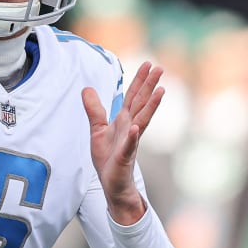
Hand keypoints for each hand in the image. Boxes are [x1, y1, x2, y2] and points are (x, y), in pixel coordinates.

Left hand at [82, 61, 164, 223]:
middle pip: (141, 103)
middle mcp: (131, 128)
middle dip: (150, 85)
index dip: (139, 80)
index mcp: (124, 120)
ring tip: (160, 91)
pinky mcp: (124, 157)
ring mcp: (130, 142)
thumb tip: (87, 88)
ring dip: (151, 106)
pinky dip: (133, 136)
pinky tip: (136, 128)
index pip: (133, 96)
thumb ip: (94, 110)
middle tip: (160, 68)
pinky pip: (130, 145)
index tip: (148, 64)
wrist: (112, 184)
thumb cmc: (108, 157)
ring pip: (142, 120)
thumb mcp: (97, 129)